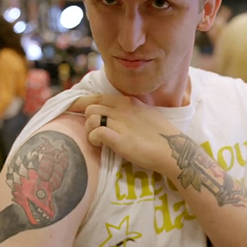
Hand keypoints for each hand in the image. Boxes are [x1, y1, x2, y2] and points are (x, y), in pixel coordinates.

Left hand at [67, 94, 181, 172]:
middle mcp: (123, 110)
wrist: (174, 150)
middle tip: (92, 131)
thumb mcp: (145, 115)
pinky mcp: (120, 140)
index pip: (98, 97)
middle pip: (91, 107)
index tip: (71, 106)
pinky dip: (93, 138)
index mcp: (128, 102)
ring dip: (89, 129)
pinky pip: (96, 132)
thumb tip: (113, 115)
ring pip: (91, 118)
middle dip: (87, 119)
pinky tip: (99, 144)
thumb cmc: (162, 135)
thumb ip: (129, 112)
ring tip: (97, 139)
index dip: (82, 101)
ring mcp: (121, 124)